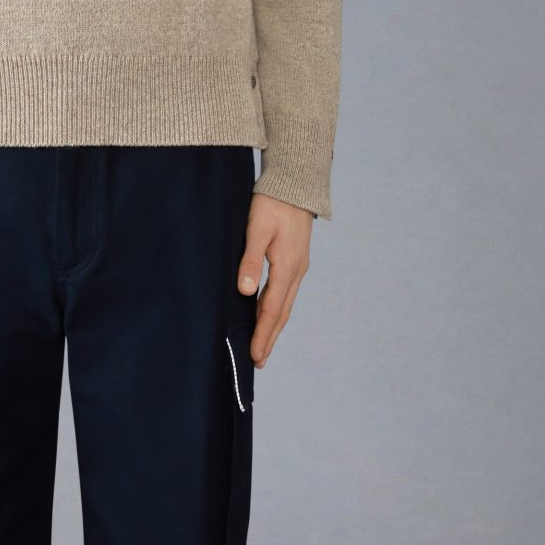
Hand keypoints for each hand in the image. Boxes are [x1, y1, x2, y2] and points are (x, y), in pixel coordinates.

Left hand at [239, 192, 312, 366]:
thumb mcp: (256, 230)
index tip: (255, 356)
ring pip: (284, 304)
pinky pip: (285, 293)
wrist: (295, 183)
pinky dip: (275, 310)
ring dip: (273, 326)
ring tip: (263, 346)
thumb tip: (246, 292)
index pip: (272, 309)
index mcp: (287, 267)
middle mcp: (296, 271)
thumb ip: (250, 261)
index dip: (263, 334)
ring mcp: (298, 267)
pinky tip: (267, 315)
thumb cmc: (272, 203)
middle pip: (282, 313)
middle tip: (258, 361)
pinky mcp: (295, 261)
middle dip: (269, 338)